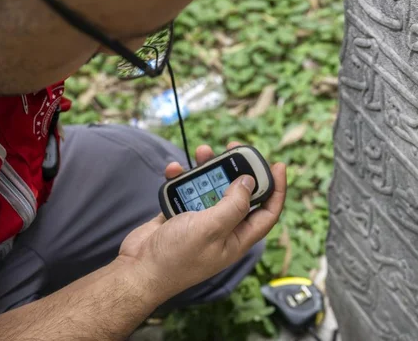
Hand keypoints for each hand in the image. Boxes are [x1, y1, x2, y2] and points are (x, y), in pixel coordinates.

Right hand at [117, 142, 285, 300]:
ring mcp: (200, 221)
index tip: (279, 164)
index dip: (277, 189)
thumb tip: (249, 182)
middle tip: (233, 149)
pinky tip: (174, 170)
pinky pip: (186, 190)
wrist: (138, 269)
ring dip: (208, 169)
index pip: (267, 212)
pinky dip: (182, 178)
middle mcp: (222, 229)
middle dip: (238, 170)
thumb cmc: (176, 257)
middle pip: (239, 194)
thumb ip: (234, 205)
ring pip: (211, 188)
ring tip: (202, 152)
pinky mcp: (180, 214)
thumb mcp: (211, 229)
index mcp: (237, 239)